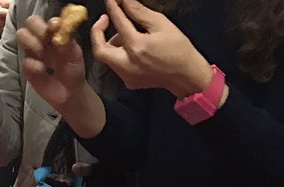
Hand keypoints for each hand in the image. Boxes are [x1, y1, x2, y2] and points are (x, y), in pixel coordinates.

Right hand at [17, 15, 89, 112]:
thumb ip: (68, 40)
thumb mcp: (75, 54)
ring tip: (43, 56)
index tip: (54, 28)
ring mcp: (33, 53)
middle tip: (46, 42)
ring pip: (21, 36)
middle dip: (38, 29)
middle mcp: (41, 39)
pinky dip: (34, 65)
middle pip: (30, 22)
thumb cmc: (73, 69)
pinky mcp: (28, 69)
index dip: (48, 22)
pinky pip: (25, 61)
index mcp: (53, 33)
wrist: (70, 92)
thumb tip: (59, 27)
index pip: (46, 20)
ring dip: (32, 44)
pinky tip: (43, 71)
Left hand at [92, 0, 215, 97]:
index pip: (118, 22)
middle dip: (97, 32)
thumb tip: (124, 1)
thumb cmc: (178, 49)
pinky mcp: (130, 82)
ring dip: (112, 42)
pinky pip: (117, 65)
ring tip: (127, 32)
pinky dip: (120, 53)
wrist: (185, 75)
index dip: (112, 7)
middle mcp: (128, 65)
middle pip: (99, 50)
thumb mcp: (161, 24)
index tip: (111, 0)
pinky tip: (133, 47)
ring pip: (108, 58)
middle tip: (105, 19)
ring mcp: (127, 76)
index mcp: (137, 47)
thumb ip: (139, 12)